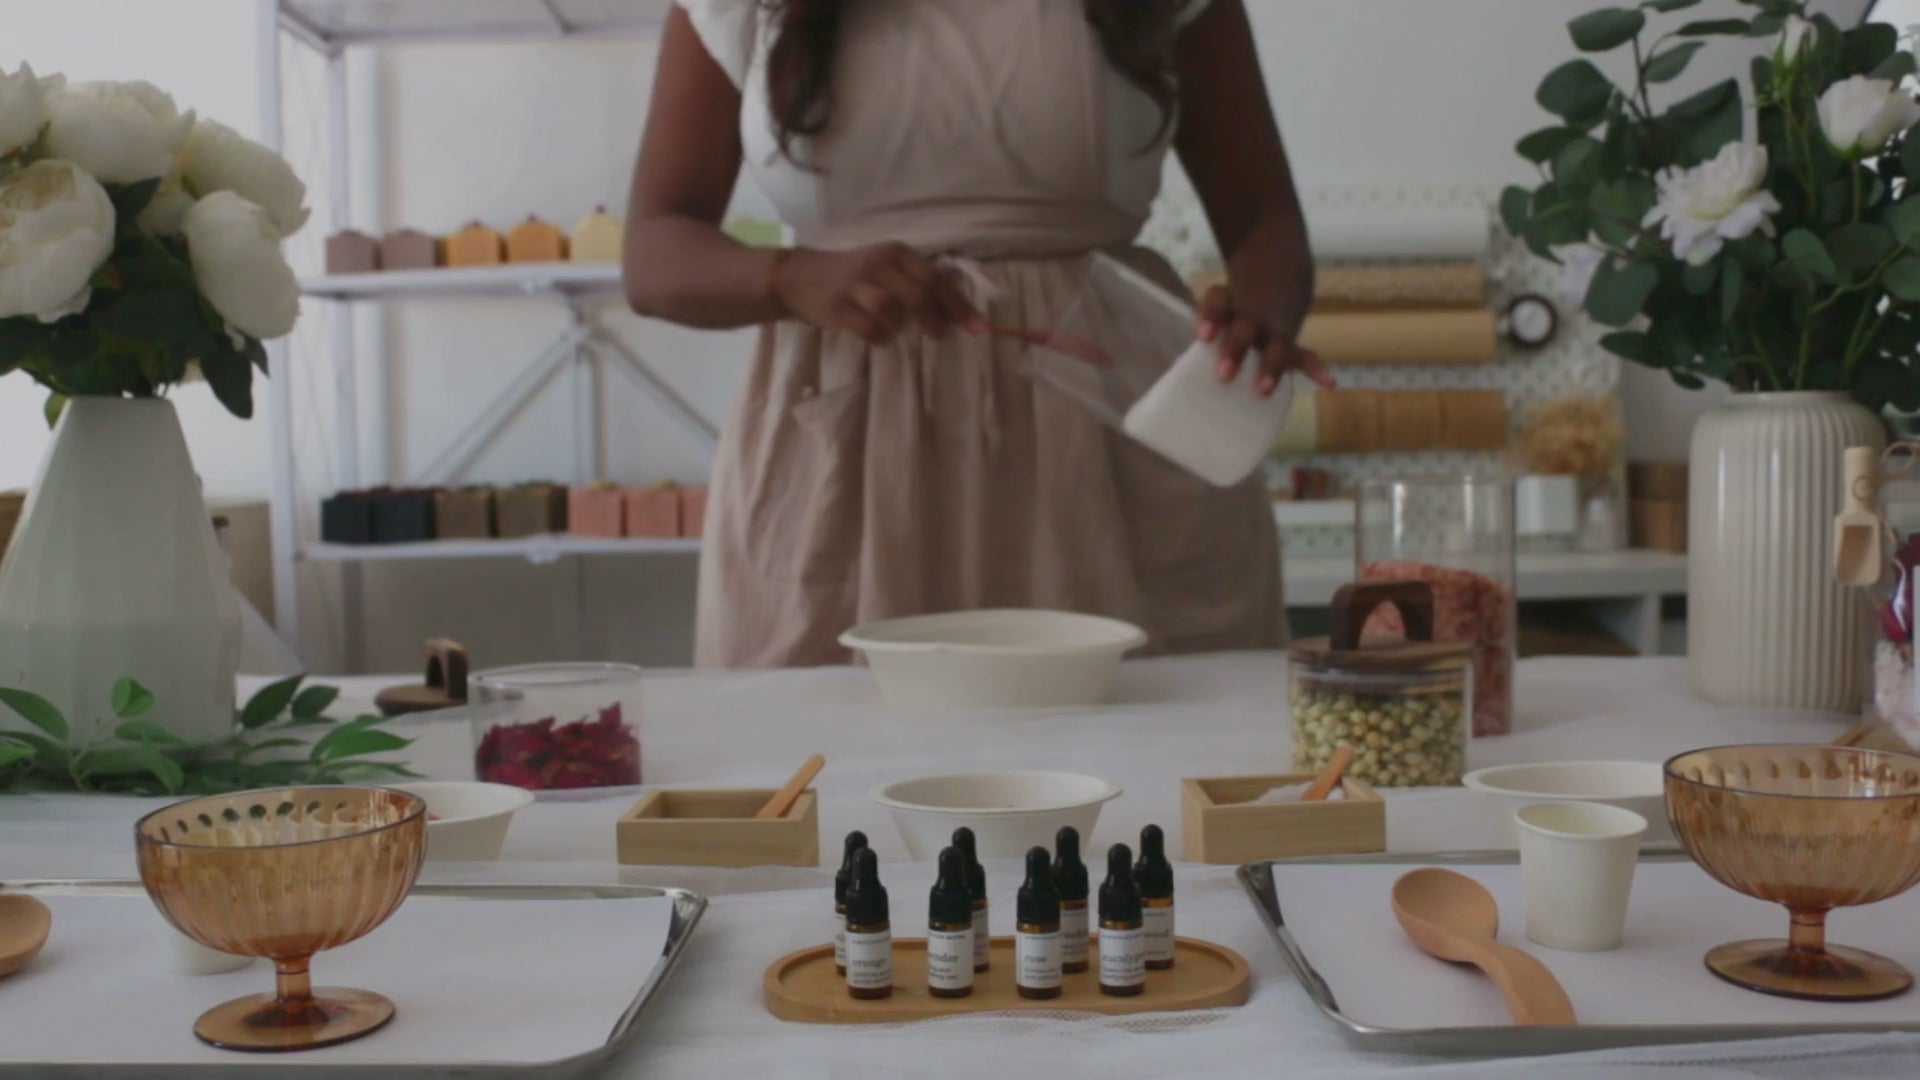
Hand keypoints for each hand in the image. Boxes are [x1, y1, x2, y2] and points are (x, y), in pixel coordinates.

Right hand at [770, 243, 980, 344]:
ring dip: (901, 325)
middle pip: (918, 294)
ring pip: (890, 309)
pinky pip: (868, 328)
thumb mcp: (884, 267)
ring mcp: (855, 285)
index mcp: (895, 252)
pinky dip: (879, 337)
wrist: (799, 277)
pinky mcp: (837, 307)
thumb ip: (916, 283)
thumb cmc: (853, 275)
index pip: (935, 277)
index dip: (958, 304)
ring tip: (899, 330)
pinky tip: (879, 337)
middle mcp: (877, 264)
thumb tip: (957, 314)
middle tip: (941, 334)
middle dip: (936, 318)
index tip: (977, 326)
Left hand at [1197, 284, 1333, 394]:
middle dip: (1237, 349)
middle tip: (1226, 374)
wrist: (1277, 272)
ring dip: (1271, 368)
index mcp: (1230, 301)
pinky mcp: (1289, 340)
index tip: (1204, 336)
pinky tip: (1329, 383)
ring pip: (1275, 345)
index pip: (1219, 301)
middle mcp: (1253, 314)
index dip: (1211, 316)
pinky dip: (1315, 369)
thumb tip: (1194, 355)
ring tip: (1264, 390)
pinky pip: (1303, 355)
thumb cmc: (1232, 303)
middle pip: (1246, 328)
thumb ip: (1205, 323)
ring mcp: (1273, 327)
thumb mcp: (1215, 303)